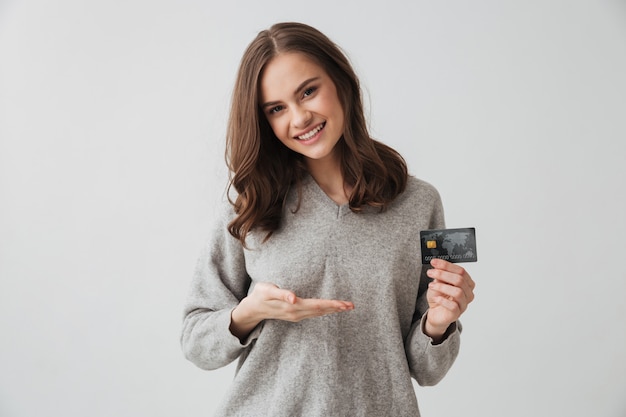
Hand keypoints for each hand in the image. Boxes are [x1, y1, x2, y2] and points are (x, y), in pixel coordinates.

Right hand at [230, 282, 353, 339]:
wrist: (252, 309)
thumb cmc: (260, 295)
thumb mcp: (267, 291)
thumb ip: (281, 294)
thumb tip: (294, 298)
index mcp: (293, 307)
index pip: (317, 306)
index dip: (331, 304)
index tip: (344, 304)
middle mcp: (297, 313)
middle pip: (321, 311)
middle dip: (336, 308)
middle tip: (352, 305)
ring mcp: (297, 316)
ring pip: (318, 313)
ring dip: (332, 310)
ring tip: (346, 307)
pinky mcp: (296, 315)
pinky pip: (314, 314)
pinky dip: (324, 311)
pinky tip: (331, 309)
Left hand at [424, 259, 475, 341]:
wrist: (436, 313)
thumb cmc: (440, 296)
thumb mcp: (438, 283)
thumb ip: (440, 275)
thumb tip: (437, 265)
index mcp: (467, 283)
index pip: (461, 271)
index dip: (447, 265)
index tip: (434, 262)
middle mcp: (468, 293)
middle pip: (460, 280)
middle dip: (443, 274)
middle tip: (430, 273)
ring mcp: (464, 304)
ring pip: (458, 292)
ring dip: (442, 287)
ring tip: (431, 285)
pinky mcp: (457, 313)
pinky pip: (453, 306)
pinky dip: (443, 300)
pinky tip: (436, 297)